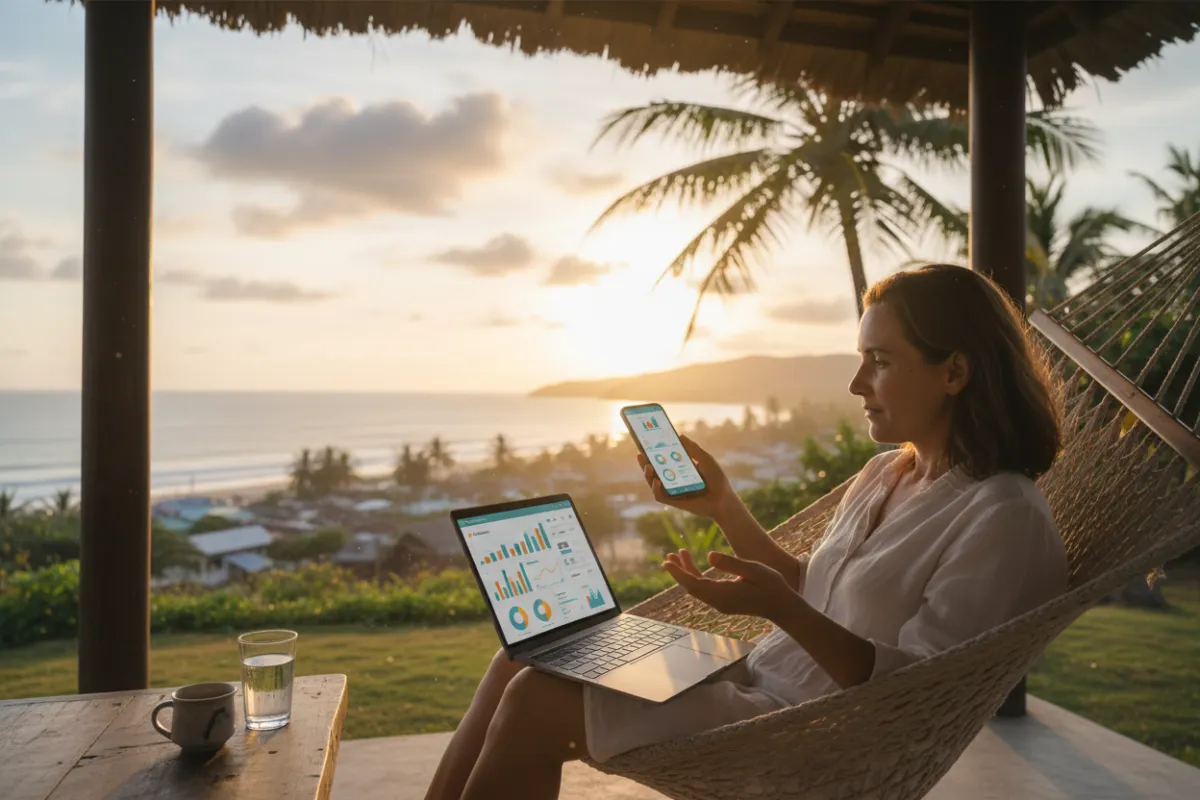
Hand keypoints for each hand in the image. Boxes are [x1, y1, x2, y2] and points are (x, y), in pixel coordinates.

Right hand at [638, 435, 737, 520]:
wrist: (724, 499)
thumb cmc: (717, 479)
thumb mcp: (705, 459)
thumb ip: (693, 449)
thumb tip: (680, 436)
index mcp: (680, 467)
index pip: (663, 458)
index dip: (653, 452)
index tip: (645, 443)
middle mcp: (673, 478)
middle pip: (654, 470)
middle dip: (645, 462)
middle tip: (640, 454)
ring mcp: (672, 490)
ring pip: (653, 482)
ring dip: (647, 474)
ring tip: (648, 466)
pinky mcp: (673, 501)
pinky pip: (659, 495)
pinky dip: (655, 488)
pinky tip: (656, 481)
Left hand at [661, 549, 797, 618]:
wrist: (782, 606)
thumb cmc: (771, 585)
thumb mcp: (753, 569)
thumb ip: (730, 563)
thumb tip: (708, 556)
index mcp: (724, 594)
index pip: (694, 583)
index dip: (679, 572)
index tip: (666, 562)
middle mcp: (718, 602)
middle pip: (692, 587)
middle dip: (679, 571)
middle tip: (669, 555)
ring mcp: (721, 604)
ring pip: (697, 589)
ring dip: (687, 573)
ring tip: (680, 555)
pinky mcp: (725, 603)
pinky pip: (704, 590)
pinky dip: (696, 578)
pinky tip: (695, 567)